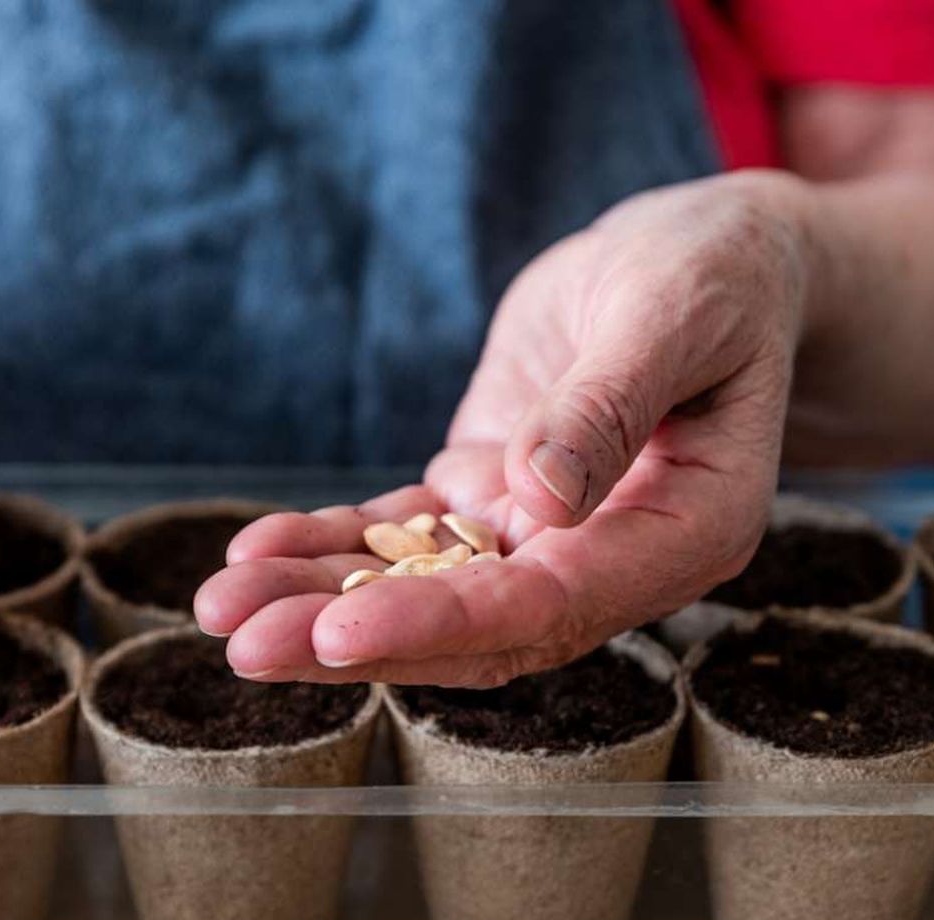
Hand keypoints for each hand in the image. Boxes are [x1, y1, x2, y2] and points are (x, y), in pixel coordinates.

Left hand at [196, 172, 811, 685]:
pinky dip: (329, 545)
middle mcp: (607, 558)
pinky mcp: (488, 496)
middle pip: (473, 629)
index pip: (552, 605)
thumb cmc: (714, 274)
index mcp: (682, 534)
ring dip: (319, 603)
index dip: (444, 624)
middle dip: (354, 639)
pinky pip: (401, 535)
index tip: (340, 633)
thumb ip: (610, 404)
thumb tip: (539, 500)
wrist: (700, 260)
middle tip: (244, 645)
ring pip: (421, 590)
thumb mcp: (675, 314)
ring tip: (219, 607)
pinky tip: (256, 551)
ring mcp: (541, 534)